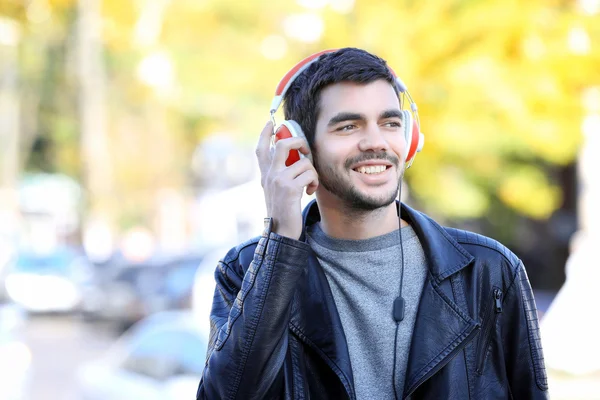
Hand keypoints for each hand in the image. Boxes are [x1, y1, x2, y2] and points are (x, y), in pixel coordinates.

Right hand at [255, 121, 318, 239]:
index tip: (271, 123)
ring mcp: (278, 180)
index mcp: (265, 173)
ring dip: (312, 172)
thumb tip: (295, 156)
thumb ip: (280, 172)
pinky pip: (309, 174)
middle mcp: (269, 174)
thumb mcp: (276, 189)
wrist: (281, 231)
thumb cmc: (283, 209)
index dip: (266, 133)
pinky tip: (310, 191)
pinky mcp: (289, 188)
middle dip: (299, 142)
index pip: (261, 148)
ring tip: (310, 183)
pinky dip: (314, 182)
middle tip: (305, 150)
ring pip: (304, 162)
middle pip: (283, 144)